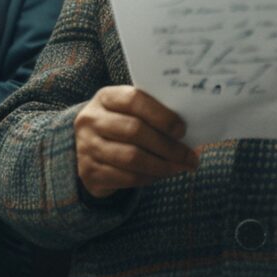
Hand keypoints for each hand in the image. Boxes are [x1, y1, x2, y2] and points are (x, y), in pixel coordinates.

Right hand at [74, 85, 197, 198]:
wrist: (89, 148)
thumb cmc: (120, 125)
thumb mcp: (129, 112)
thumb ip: (152, 114)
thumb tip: (186, 131)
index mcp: (106, 97)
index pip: (134, 100)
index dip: (161, 115)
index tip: (182, 130)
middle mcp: (91, 120)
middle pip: (135, 131)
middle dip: (168, 146)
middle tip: (189, 157)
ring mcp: (87, 147)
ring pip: (131, 158)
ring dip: (162, 165)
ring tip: (180, 167)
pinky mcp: (89, 172)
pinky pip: (126, 177)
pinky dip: (148, 178)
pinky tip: (161, 175)